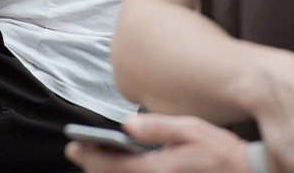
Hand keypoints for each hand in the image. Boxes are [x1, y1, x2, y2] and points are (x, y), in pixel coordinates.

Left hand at [66, 115, 250, 172]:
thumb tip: (126, 125)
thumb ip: (157, 127)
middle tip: (76, 152)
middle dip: (93, 165)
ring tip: (93, 160)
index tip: (72, 147)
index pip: (113, 164)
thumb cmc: (220, 151)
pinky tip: (120, 168)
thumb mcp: (191, 129)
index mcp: (158, 168)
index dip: (89, 156)